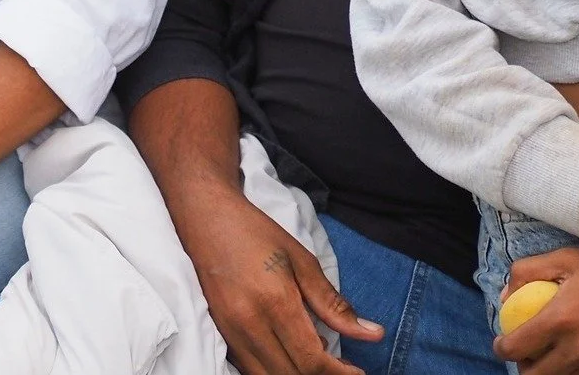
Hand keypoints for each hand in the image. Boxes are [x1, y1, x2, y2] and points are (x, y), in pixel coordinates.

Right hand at [170, 180, 380, 374]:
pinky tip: (290, 354)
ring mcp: (230, 333)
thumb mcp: (302, 261)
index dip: (339, 373)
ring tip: (318, 360)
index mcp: (275, 303)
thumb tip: (373, 334)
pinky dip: (274, 370)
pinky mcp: (220, 334)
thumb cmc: (255, 233)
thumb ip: (333, 304)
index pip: (312, 360)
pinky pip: (250, 369)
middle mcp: (248, 324)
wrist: (205, 218)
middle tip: (343, 367)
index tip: (357, 371)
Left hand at [496, 247, 578, 374]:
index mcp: (562, 319)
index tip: (504, 342)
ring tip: (553, 354)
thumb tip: (504, 298)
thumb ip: (526, 272)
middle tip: (527, 353)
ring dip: (551, 371)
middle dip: (524, 366)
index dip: (502, 348)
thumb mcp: (566, 258)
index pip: (514, 349)